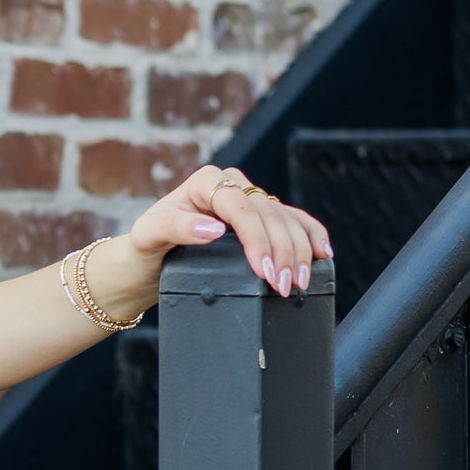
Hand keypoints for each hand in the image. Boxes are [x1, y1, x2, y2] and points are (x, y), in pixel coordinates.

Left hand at [96, 167, 333, 317]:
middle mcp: (231, 184)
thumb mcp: (148, 236)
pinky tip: (323, 253)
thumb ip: (175, 228)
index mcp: (207, 182)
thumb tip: (214, 229)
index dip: (258, 241)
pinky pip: (293, 220)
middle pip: (269, 216)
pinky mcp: (260, 214)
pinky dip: (310, 236)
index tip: (266, 271)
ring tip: (302, 282)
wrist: (149, 257)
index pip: (242, 209)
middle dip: (282, 253)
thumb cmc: (146, 246)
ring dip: (300, 251)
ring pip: (286, 219)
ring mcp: (249, 197)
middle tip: (286, 287)